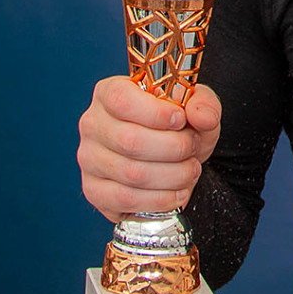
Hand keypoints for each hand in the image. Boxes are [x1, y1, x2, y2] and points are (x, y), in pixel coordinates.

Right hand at [77, 76, 222, 222]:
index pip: (121, 99)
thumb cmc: (176, 126)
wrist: (171, 158)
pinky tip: (177, 192)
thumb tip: (202, 117)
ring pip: (132, 173)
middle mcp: (92, 124)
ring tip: (190, 170)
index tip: (181, 120)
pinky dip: (160, 199)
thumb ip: (203, 105)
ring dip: (173, 175)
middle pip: (130, 140)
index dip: (156, 113)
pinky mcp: (94, 190)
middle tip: (192, 148)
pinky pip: (126, 199)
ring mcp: (89, 159)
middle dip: (174, 148)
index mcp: (109, 93)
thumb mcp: (194, 107)